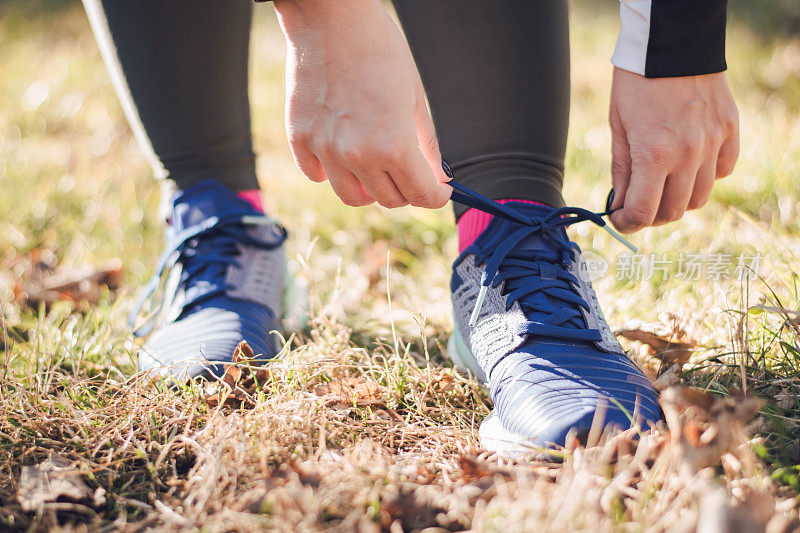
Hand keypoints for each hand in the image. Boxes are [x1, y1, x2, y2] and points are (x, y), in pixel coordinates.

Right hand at [274, 0, 449, 208]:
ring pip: (353, 197)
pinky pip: (317, 175)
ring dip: (370, 189)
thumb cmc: (379, 49)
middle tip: (409, 171)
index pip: (422, 195)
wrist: (331, 18)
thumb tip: (436, 174)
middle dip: (406, 190)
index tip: (438, 190)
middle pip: (389, 200)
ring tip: (375, 166)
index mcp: (393, 144)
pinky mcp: (300, 139)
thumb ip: (426, 142)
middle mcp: (358, 154)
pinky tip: (341, 151)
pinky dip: (331, 172)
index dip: (436, 196)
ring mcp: (325, 149)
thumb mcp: (414, 96)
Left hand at [608, 67, 738, 232]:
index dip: (627, 223)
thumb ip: (622, 169)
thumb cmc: (636, 83)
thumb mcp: (618, 127)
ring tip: (662, 187)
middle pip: (673, 211)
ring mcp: (713, 144)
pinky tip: (689, 166)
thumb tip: (620, 203)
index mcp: (653, 154)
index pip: (642, 212)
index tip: (620, 220)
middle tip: (637, 206)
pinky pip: (722, 171)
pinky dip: (706, 177)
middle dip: (650, 216)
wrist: (671, 43)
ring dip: (678, 200)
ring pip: (699, 197)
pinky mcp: (730, 131)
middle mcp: (687, 154)